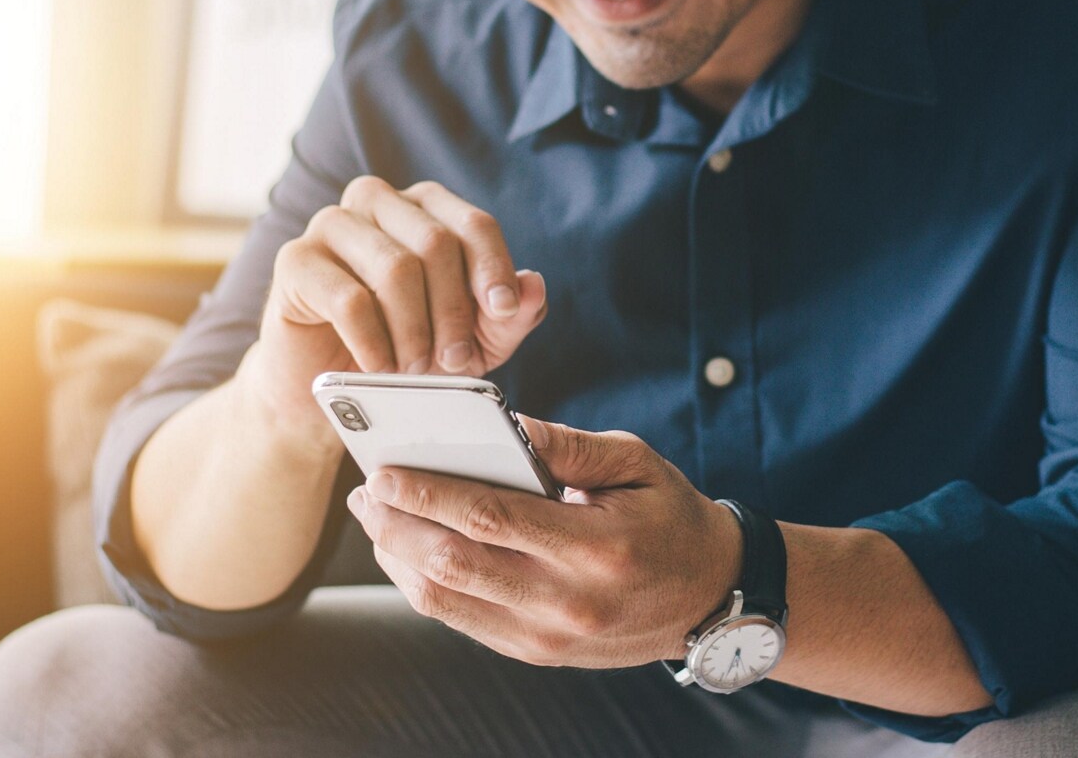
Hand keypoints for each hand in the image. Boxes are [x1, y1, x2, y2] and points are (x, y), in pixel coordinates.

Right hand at [236, 177, 547, 431]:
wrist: (325, 386)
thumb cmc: (403, 350)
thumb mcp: (471, 342)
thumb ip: (507, 317)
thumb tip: (534, 287)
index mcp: (423, 207)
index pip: (472, 224)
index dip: (493, 269)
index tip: (502, 312)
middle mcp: (376, 201)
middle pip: (435, 243)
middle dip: (452, 311)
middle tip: (453, 361)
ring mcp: (331, 225)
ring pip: (394, 268)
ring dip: (414, 331)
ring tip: (414, 368)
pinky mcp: (295, 260)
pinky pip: (349, 298)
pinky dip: (374, 342)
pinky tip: (379, 367)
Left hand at [346, 416, 742, 667]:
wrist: (710, 598)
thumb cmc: (669, 517)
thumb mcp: (635, 464)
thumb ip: (567, 445)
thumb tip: (504, 423)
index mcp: (595, 548)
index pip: (490, 518)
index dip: (428, 494)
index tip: (384, 470)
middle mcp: (567, 602)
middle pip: (455, 564)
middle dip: (397, 525)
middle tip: (366, 490)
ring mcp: (548, 637)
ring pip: (447, 600)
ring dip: (398, 557)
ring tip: (375, 517)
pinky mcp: (537, 654)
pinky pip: (461, 621)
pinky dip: (423, 585)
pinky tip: (406, 551)